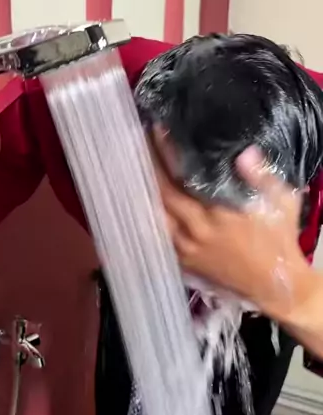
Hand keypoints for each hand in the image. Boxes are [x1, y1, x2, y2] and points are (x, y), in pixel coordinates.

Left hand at [154, 141, 312, 319]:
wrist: (274, 283)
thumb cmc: (279, 239)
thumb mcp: (281, 204)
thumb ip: (261, 177)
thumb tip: (245, 153)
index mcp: (219, 213)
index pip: (184, 177)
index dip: (167, 153)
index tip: (156, 131)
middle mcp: (197, 230)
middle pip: (162, 193)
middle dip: (149, 166)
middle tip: (139, 143)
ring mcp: (187, 247)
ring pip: (155, 215)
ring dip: (143, 191)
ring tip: (133, 168)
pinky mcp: (184, 261)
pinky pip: (158, 235)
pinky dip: (148, 218)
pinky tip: (139, 202)